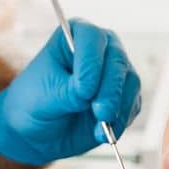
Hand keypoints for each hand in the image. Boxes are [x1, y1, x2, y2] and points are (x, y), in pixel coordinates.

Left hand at [0, 18, 141, 164]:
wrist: (39, 130)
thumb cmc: (36, 102)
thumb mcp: (46, 96)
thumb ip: (70, 92)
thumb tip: (92, 95)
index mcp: (75, 35)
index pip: (92, 37)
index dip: (91, 62)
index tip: (83, 90)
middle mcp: (101, 48)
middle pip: (117, 59)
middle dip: (110, 89)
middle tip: (101, 113)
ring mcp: (115, 72)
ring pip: (130, 82)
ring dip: (118, 107)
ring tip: (99, 126)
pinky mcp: (124, 96)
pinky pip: (133, 105)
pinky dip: (121, 120)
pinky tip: (103, 132)